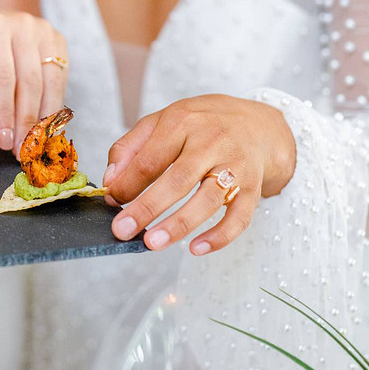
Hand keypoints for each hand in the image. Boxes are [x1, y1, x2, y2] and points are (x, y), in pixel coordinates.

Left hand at [0, 6, 68, 153]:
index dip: (5, 111)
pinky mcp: (58, 40)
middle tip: (21, 151)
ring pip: (50, 81)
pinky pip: (60, 77)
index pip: (2, 76)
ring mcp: (44, 31)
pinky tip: (46, 127)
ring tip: (34, 145)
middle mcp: (23, 24)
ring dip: (43, 117)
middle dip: (25, 120)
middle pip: (30, 81)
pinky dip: (54, 104)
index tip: (5, 141)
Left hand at [103, 94, 295, 254]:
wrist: (258, 125)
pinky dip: (220, 236)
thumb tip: (110, 181)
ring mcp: (236, 165)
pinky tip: (196, 249)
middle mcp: (212, 141)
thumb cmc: (202, 125)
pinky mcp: (253, 188)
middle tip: (122, 230)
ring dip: (179, 224)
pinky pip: (240, 217)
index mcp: (183, 122)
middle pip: (178, 178)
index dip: (127, 183)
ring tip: (152, 243)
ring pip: (208, 199)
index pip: (149, 158)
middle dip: (147, 207)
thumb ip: (131, 147)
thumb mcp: (163, 120)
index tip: (111, 201)